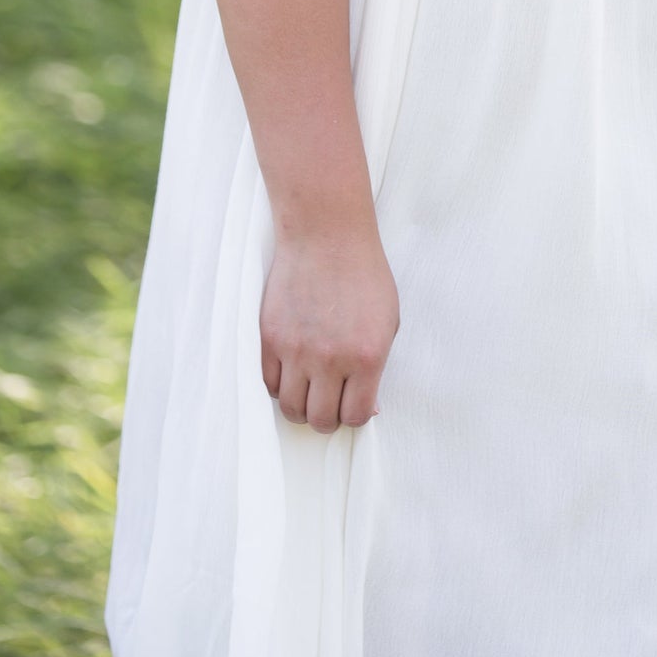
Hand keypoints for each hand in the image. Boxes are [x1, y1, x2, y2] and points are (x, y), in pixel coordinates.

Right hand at [260, 220, 400, 432]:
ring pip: (291, 408)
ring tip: (309, 391)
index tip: (353, 406)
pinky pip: (268, 384)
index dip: (356, 416)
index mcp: (367, 356)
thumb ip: (378, 366)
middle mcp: (331, 359)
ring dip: (302, 406)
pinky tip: (291, 372)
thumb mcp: (388, 321)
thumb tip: (369, 407)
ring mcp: (296, 350)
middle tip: (329, 404)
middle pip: (321, 420)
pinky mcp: (270, 338)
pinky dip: (280, 386)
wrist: (327, 236)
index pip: (357, 416)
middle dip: (327, 418)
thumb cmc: (364, 274)